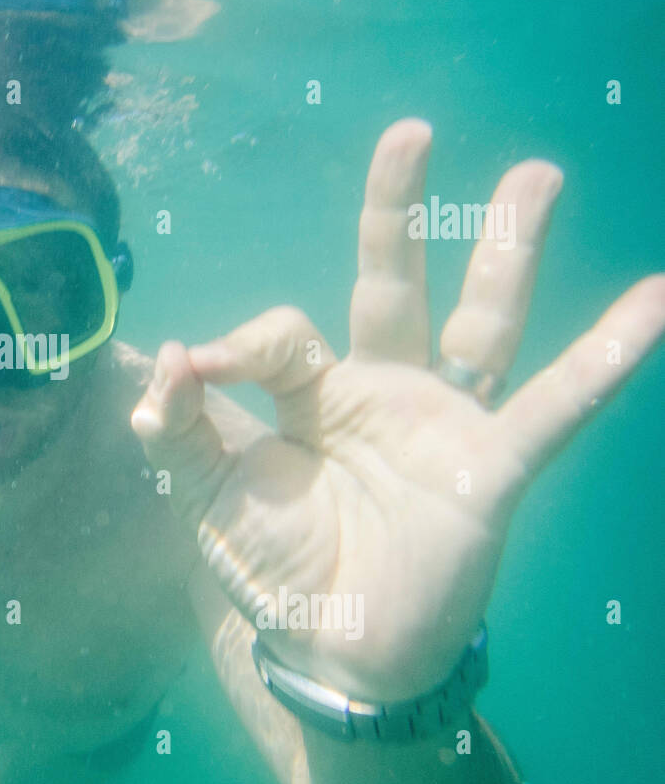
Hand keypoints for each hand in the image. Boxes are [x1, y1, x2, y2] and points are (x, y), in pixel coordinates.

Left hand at [132, 118, 664, 701]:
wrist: (335, 651)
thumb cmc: (274, 567)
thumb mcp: (207, 495)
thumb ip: (179, 427)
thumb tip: (168, 354)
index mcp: (310, 394)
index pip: (282, 334)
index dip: (241, 344)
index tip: (200, 370)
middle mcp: (380, 392)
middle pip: (392, 287)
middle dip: (398, 214)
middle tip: (410, 133)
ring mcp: (441, 423)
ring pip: (481, 322)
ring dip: (506, 251)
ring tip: (535, 176)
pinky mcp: (489, 468)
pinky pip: (554, 407)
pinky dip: (605, 359)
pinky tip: (655, 302)